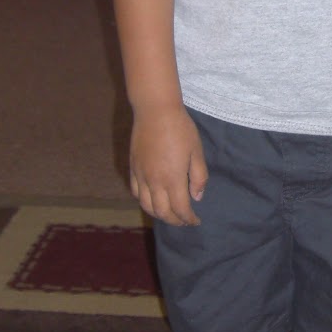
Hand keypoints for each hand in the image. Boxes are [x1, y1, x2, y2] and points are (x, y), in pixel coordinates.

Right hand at [129, 105, 207, 225]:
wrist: (155, 111)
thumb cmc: (180, 129)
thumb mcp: (197, 152)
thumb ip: (198, 177)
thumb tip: (197, 197)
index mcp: (173, 179)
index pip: (180, 209)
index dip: (189, 219)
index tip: (196, 221)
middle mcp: (154, 181)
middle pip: (162, 212)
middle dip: (175, 221)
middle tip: (184, 221)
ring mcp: (141, 175)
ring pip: (147, 206)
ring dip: (159, 215)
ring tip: (169, 214)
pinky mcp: (133, 168)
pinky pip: (136, 192)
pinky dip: (144, 202)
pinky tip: (152, 200)